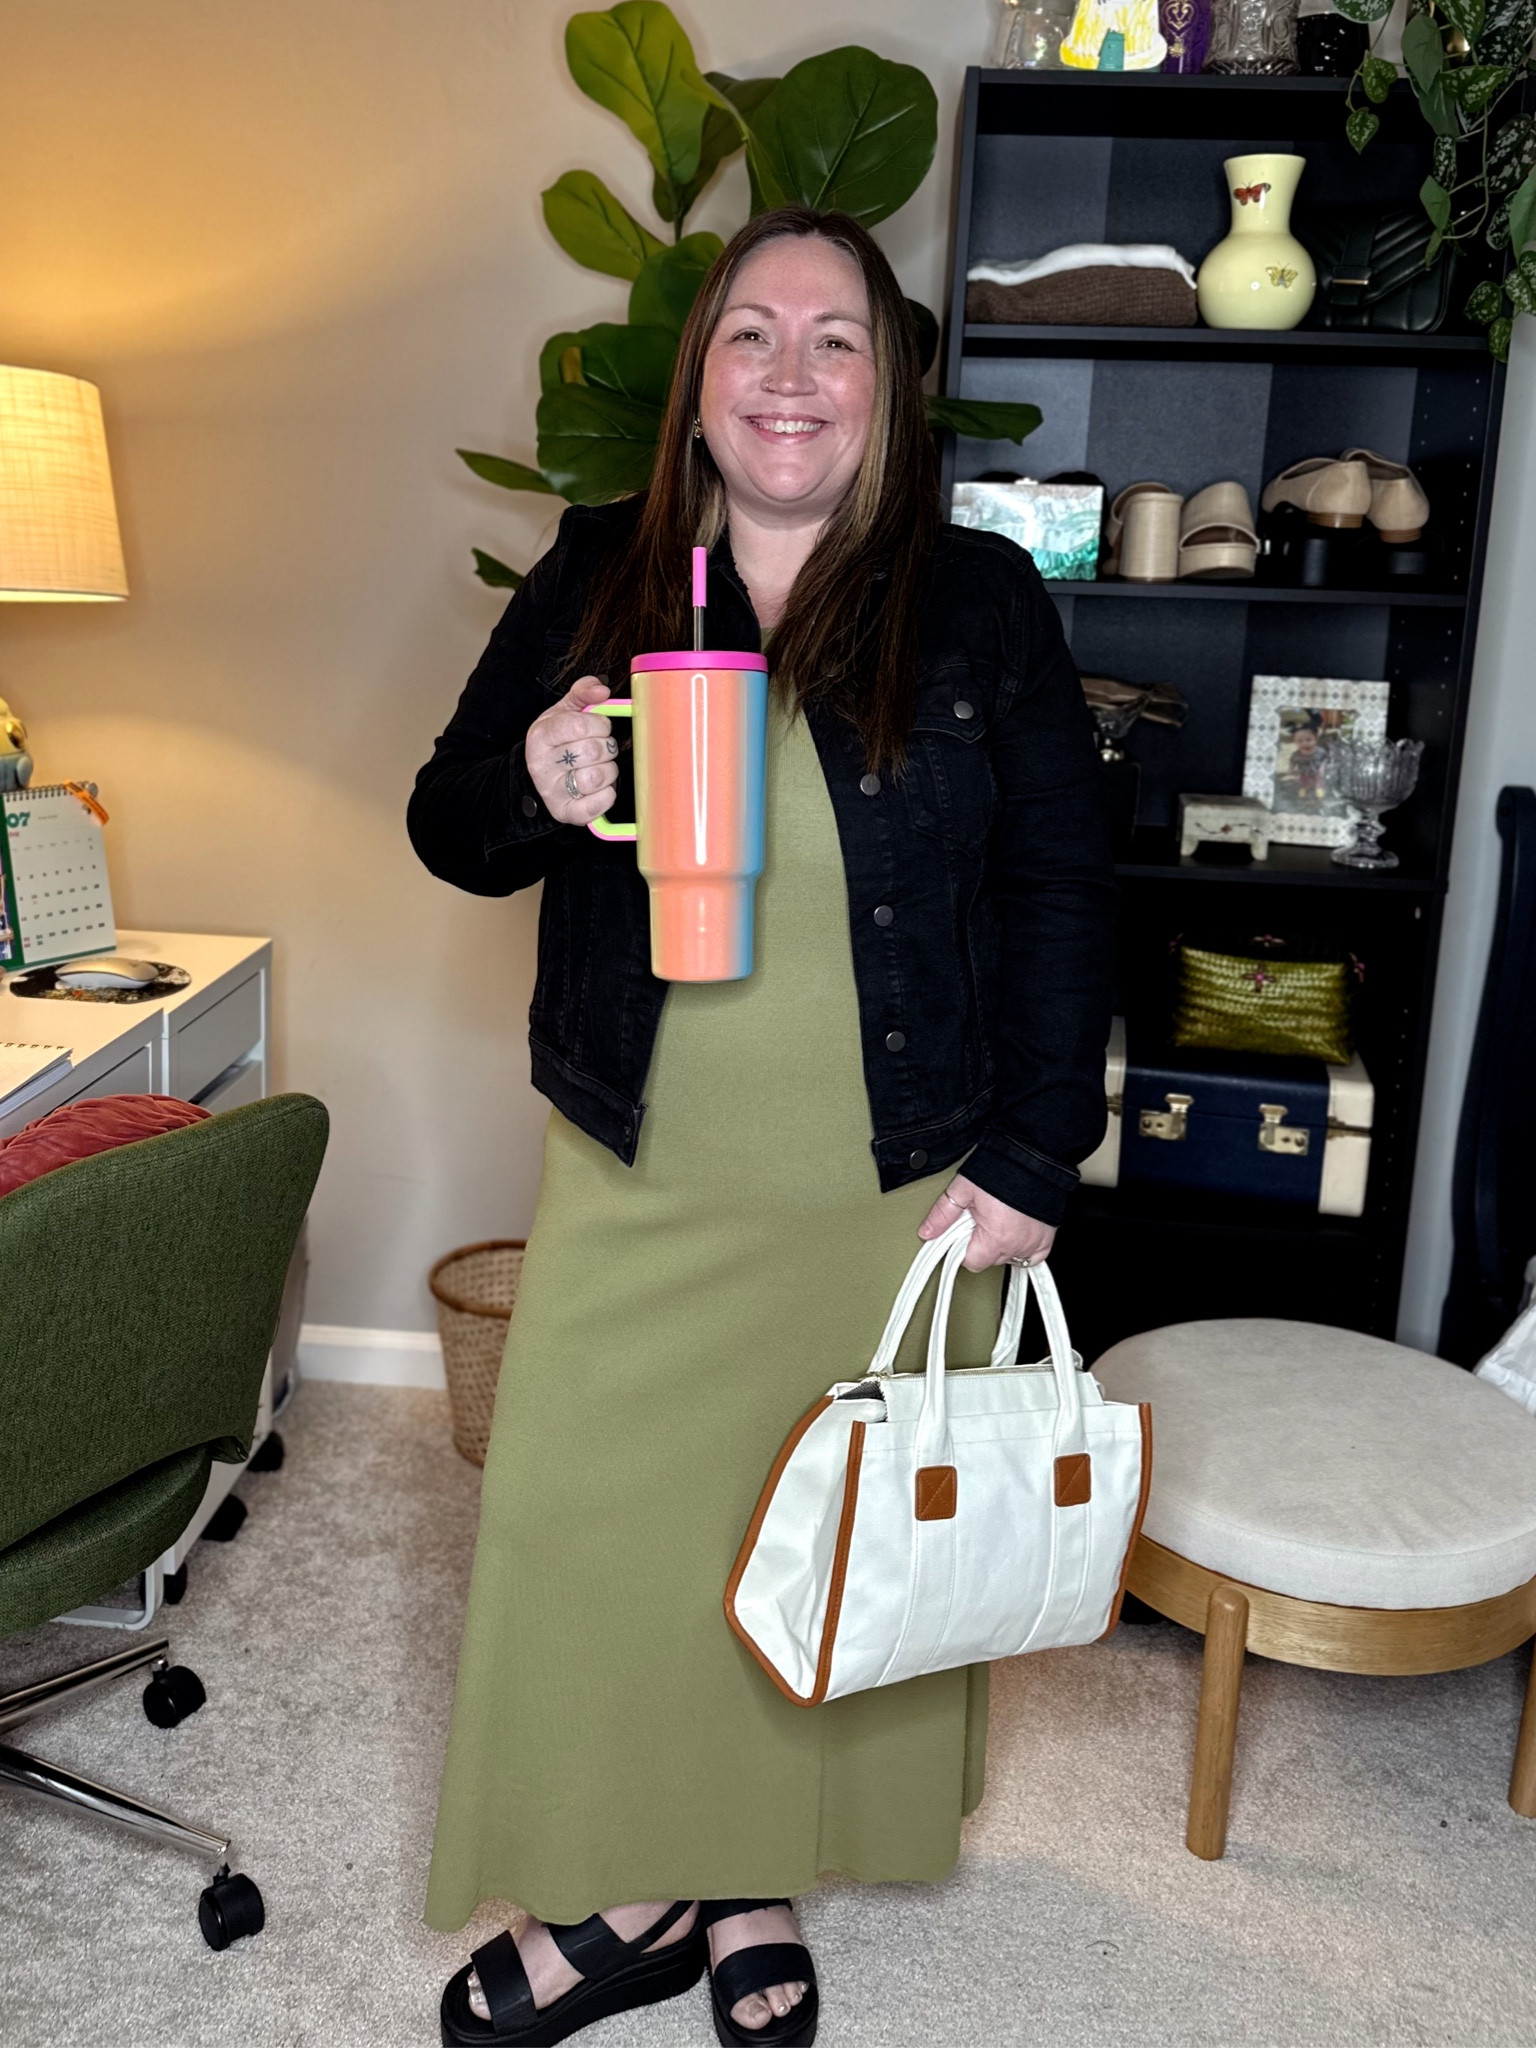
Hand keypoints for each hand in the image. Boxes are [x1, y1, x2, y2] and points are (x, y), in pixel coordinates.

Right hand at [526, 675, 620, 826]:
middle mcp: (541, 765)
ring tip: (600, 767)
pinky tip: (601, 787)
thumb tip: (601, 690)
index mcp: (540, 736)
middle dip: (607, 747)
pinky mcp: (566, 813)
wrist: (539, 777)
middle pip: (592, 751)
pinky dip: (608, 794)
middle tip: (602, 749)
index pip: (580, 725)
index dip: (600, 725)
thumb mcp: (564, 712)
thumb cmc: (557, 742)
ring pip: (598, 777)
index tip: (600, 727)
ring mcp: (552, 791)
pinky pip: (599, 803)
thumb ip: (583, 693)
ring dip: (608, 770)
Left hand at [917, 1173, 1055, 1272]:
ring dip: (1003, 1244)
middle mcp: (1017, 1244)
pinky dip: (1024, 1247)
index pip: (972, 1261)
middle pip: (991, 1259)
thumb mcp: (964, 1189)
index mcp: (995, 1237)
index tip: (963, 1234)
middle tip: (981, 1219)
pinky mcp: (1047, 1237)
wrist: (1034, 1156)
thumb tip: (928, 1231)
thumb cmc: (1002, 1169)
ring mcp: (1034, 1242)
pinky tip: (1016, 1232)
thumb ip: (943, 1214)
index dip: (963, 1248)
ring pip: (1011, 1257)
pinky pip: (1034, 1255)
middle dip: (982, 1243)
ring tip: (999, 1220)